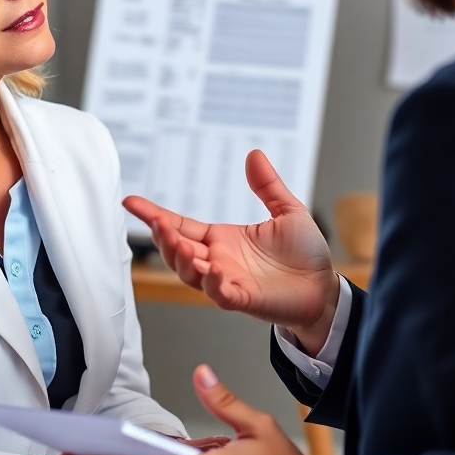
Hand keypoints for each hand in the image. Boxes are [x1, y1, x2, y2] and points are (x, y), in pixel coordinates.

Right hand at [125, 150, 338, 352]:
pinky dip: (212, 282)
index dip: (155, 215)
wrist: (324, 288)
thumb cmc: (305, 255)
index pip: (181, 225)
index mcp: (222, 239)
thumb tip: (254, 154)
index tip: (130, 202)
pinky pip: (220, 293)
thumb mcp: (287, 211)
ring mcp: (227, 281)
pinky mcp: (243, 299)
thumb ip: (267, 186)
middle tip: (157, 223)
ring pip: (190, 273)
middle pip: (176, 251)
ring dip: (180, 259)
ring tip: (177, 242)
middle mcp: (218, 261)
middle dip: (163, 238)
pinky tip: (212, 268)